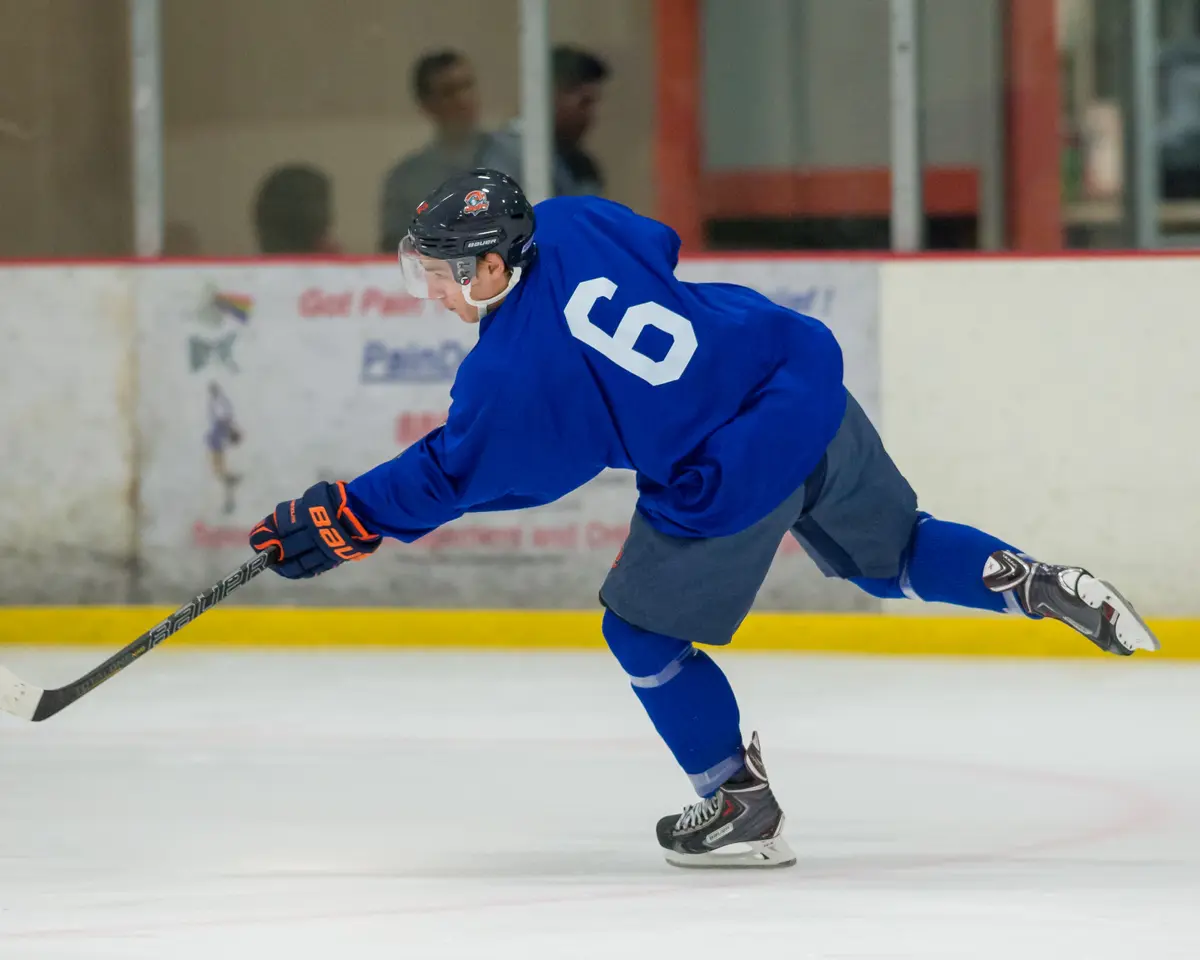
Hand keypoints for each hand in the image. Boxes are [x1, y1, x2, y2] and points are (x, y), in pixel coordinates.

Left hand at [249, 481, 380, 578]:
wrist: (366, 511)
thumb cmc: (336, 500)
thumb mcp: (313, 498)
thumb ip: (295, 512)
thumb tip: (268, 528)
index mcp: (308, 513)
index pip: (280, 525)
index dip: (265, 533)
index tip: (256, 538)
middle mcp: (315, 532)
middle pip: (286, 546)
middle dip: (272, 551)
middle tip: (264, 553)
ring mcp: (324, 547)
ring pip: (298, 563)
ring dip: (284, 566)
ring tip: (277, 566)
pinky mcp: (333, 557)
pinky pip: (313, 568)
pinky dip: (301, 571)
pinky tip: (294, 571)